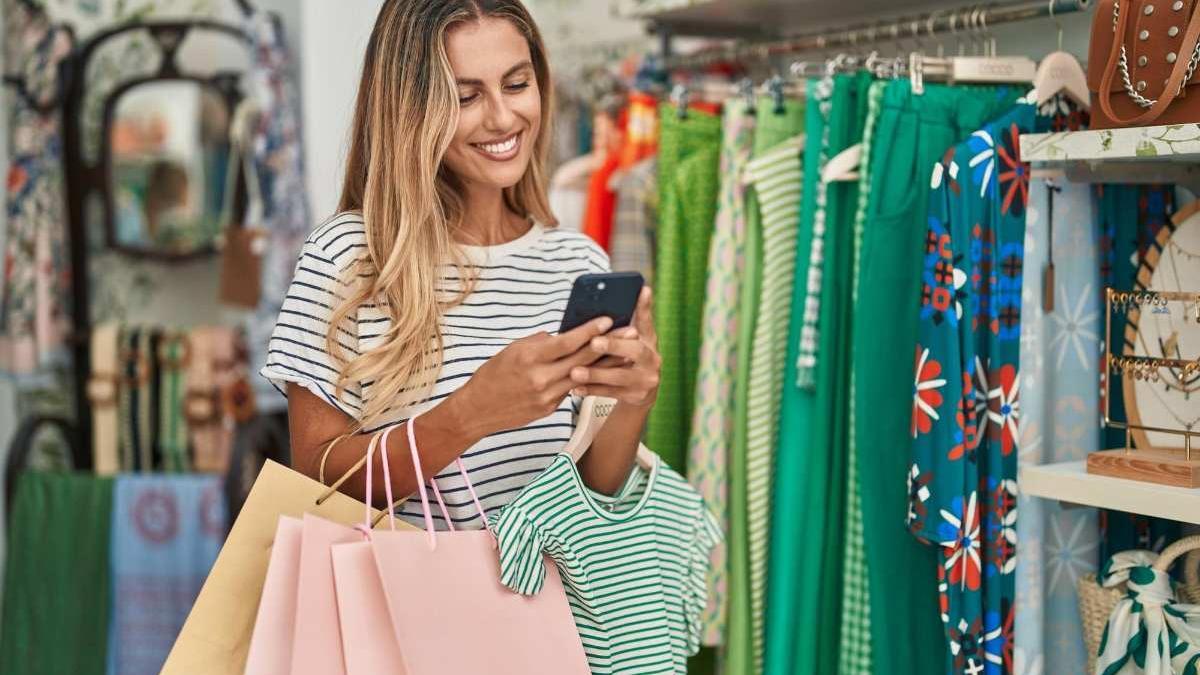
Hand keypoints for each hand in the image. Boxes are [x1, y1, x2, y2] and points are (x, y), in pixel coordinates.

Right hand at [451, 316, 612, 437]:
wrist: (477, 410)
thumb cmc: (493, 374)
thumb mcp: (513, 350)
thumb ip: (540, 342)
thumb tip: (562, 335)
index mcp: (530, 358)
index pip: (566, 342)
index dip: (589, 331)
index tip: (607, 319)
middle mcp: (541, 378)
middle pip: (581, 359)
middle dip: (608, 344)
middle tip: (629, 332)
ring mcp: (547, 396)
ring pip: (583, 376)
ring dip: (606, 364)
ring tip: (626, 352)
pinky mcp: (549, 409)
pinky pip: (571, 389)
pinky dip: (586, 378)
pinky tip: (603, 371)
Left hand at [569, 287, 659, 408]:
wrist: (644, 391)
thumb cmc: (633, 357)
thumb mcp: (638, 337)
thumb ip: (637, 316)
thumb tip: (642, 288)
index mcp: (650, 341)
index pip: (647, 322)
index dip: (643, 308)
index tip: (640, 291)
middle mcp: (652, 360)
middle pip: (635, 351)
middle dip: (613, 346)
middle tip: (594, 342)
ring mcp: (645, 381)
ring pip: (619, 377)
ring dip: (596, 374)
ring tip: (575, 371)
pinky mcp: (636, 397)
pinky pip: (610, 394)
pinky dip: (591, 390)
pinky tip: (575, 387)